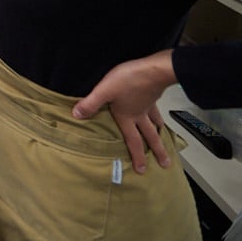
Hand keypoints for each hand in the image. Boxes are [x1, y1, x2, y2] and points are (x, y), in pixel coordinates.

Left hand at [72, 50, 176, 173]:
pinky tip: (159, 117)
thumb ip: (91, 103)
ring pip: (156, 124)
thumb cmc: (128, 80)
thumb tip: (76, 116)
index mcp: (127, 117)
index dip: (137, 156)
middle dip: (156, 151)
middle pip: (150, 137)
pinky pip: (156, 110)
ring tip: (165, 142)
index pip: (132, 141)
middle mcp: (140, 115)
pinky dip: (159, 117)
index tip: (142, 171)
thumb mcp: (104, 90)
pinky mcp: (153, 95)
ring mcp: (148, 106)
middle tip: (165, 164)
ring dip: (160, 135)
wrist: (153, 69)